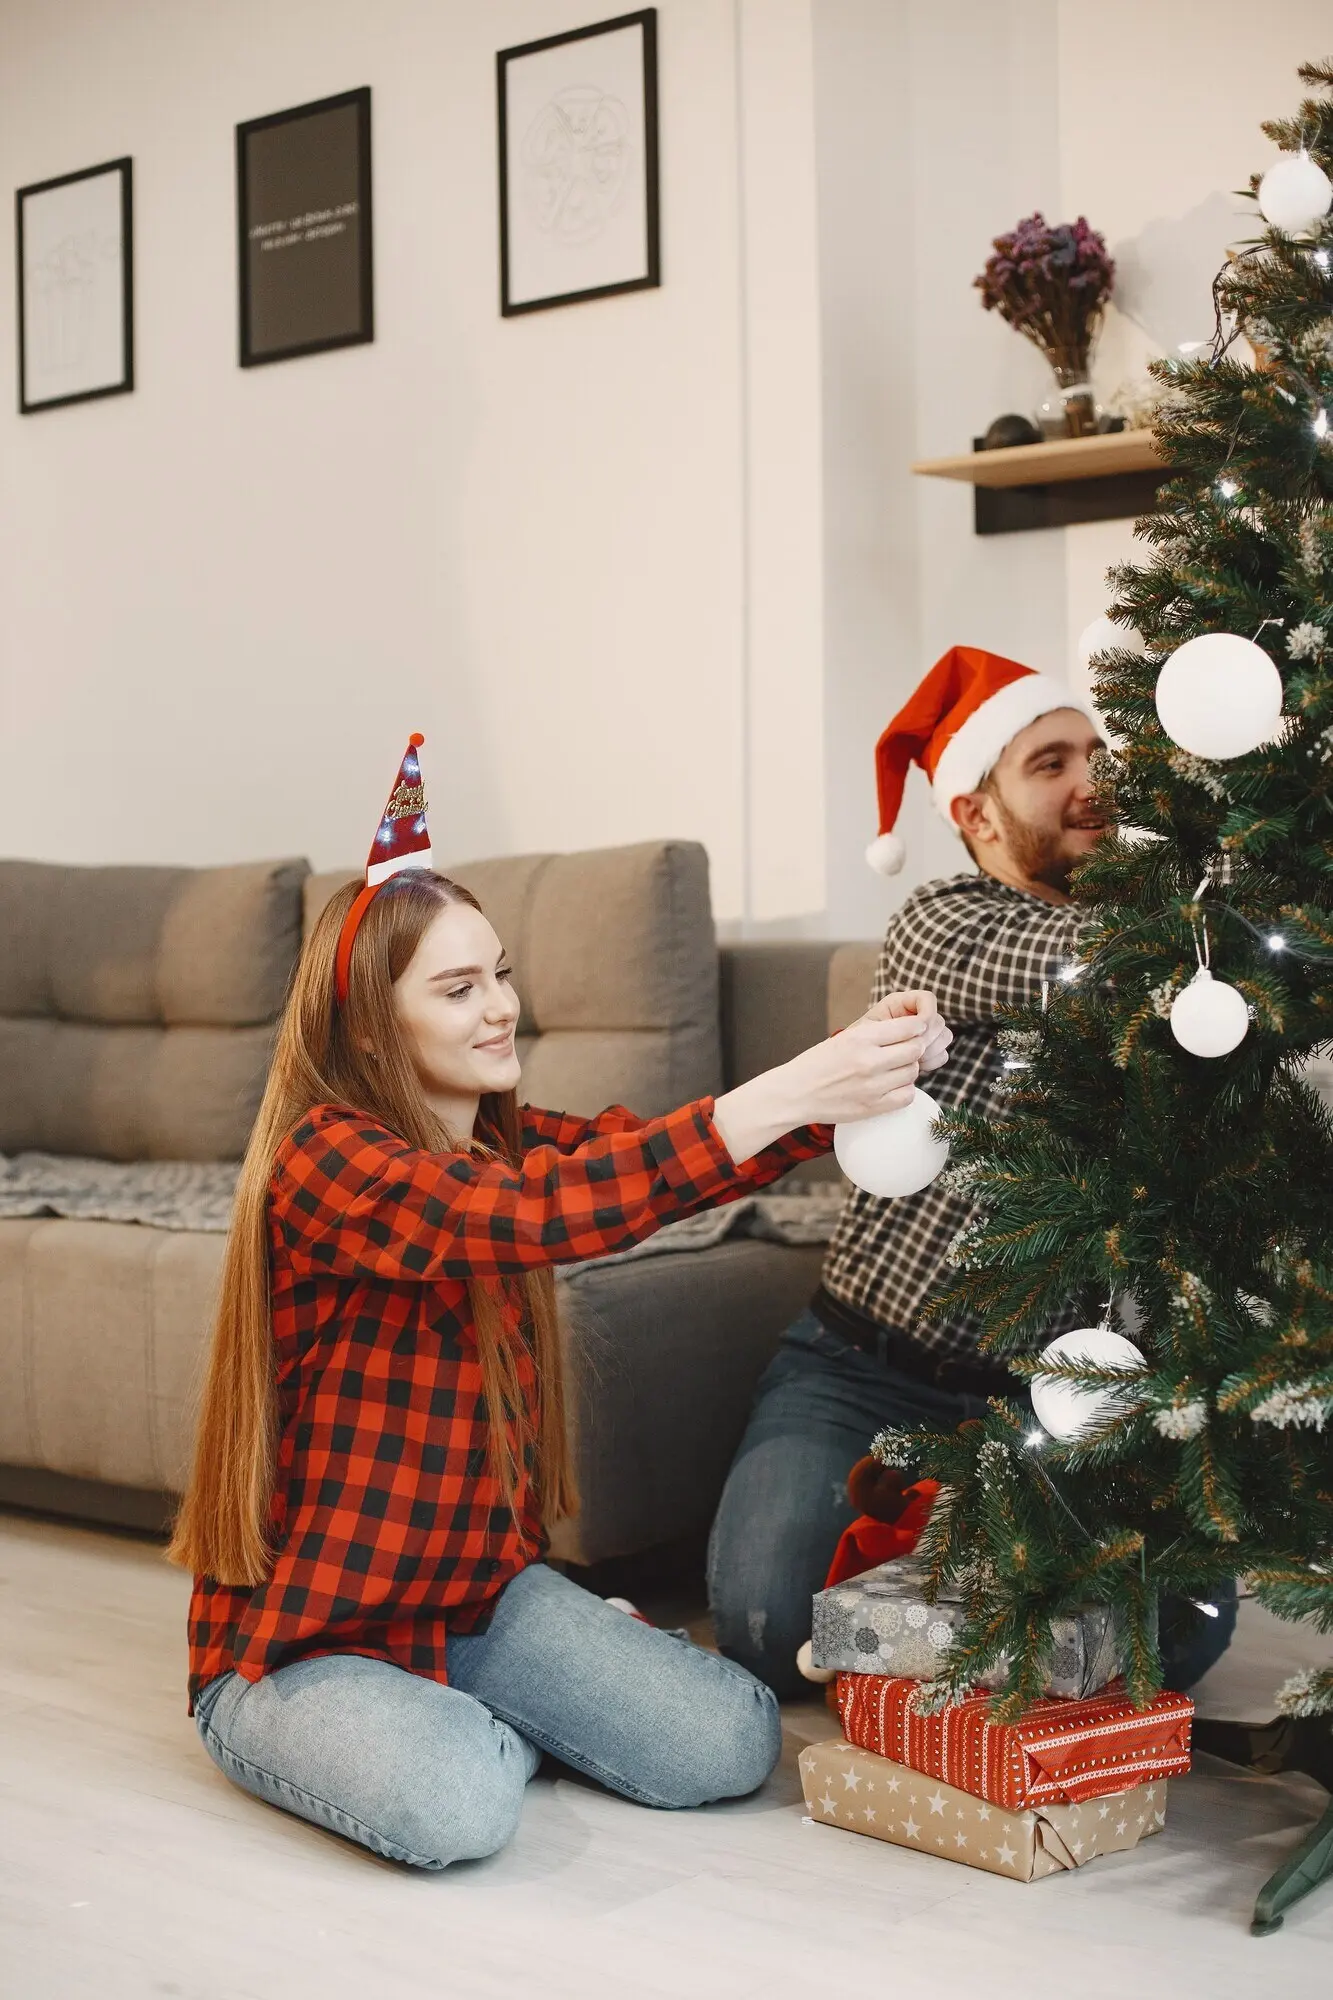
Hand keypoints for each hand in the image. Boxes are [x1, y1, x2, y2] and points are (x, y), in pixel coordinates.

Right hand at [712, 992, 949, 1163]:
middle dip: (914, 1048)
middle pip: (915, 1049)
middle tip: (905, 1051)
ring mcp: (872, 1086)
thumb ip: (876, 1033)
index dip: (917, 1027)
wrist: (795, 1094)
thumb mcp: (844, 1038)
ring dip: (908, 1069)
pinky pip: (907, 1095)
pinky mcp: (873, 1107)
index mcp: (860, 1038)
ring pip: (912, 1072)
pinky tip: (892, 1086)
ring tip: (894, 1070)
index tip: (916, 1029)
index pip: (909, 1027)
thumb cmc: (818, 1063)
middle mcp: (868, 1061)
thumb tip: (911, 1028)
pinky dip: (904, 1090)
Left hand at [864, 989, 951, 1073]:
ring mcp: (924, 1034)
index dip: (927, 1014)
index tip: (918, 1028)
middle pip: (939, 1020)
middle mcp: (915, 1016)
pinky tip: (917, 1066)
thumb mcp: (869, 1031)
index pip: (927, 999)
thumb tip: (921, 1025)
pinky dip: (933, 1061)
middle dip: (928, 1037)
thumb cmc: (856, 1044)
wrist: (854, 1064)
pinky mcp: (928, 1051)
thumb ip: (893, 1024)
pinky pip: (942, 1054)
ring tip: (912, 1060)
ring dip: (931, 1050)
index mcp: (900, 1003)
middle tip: (912, 1051)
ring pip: (944, 1037)